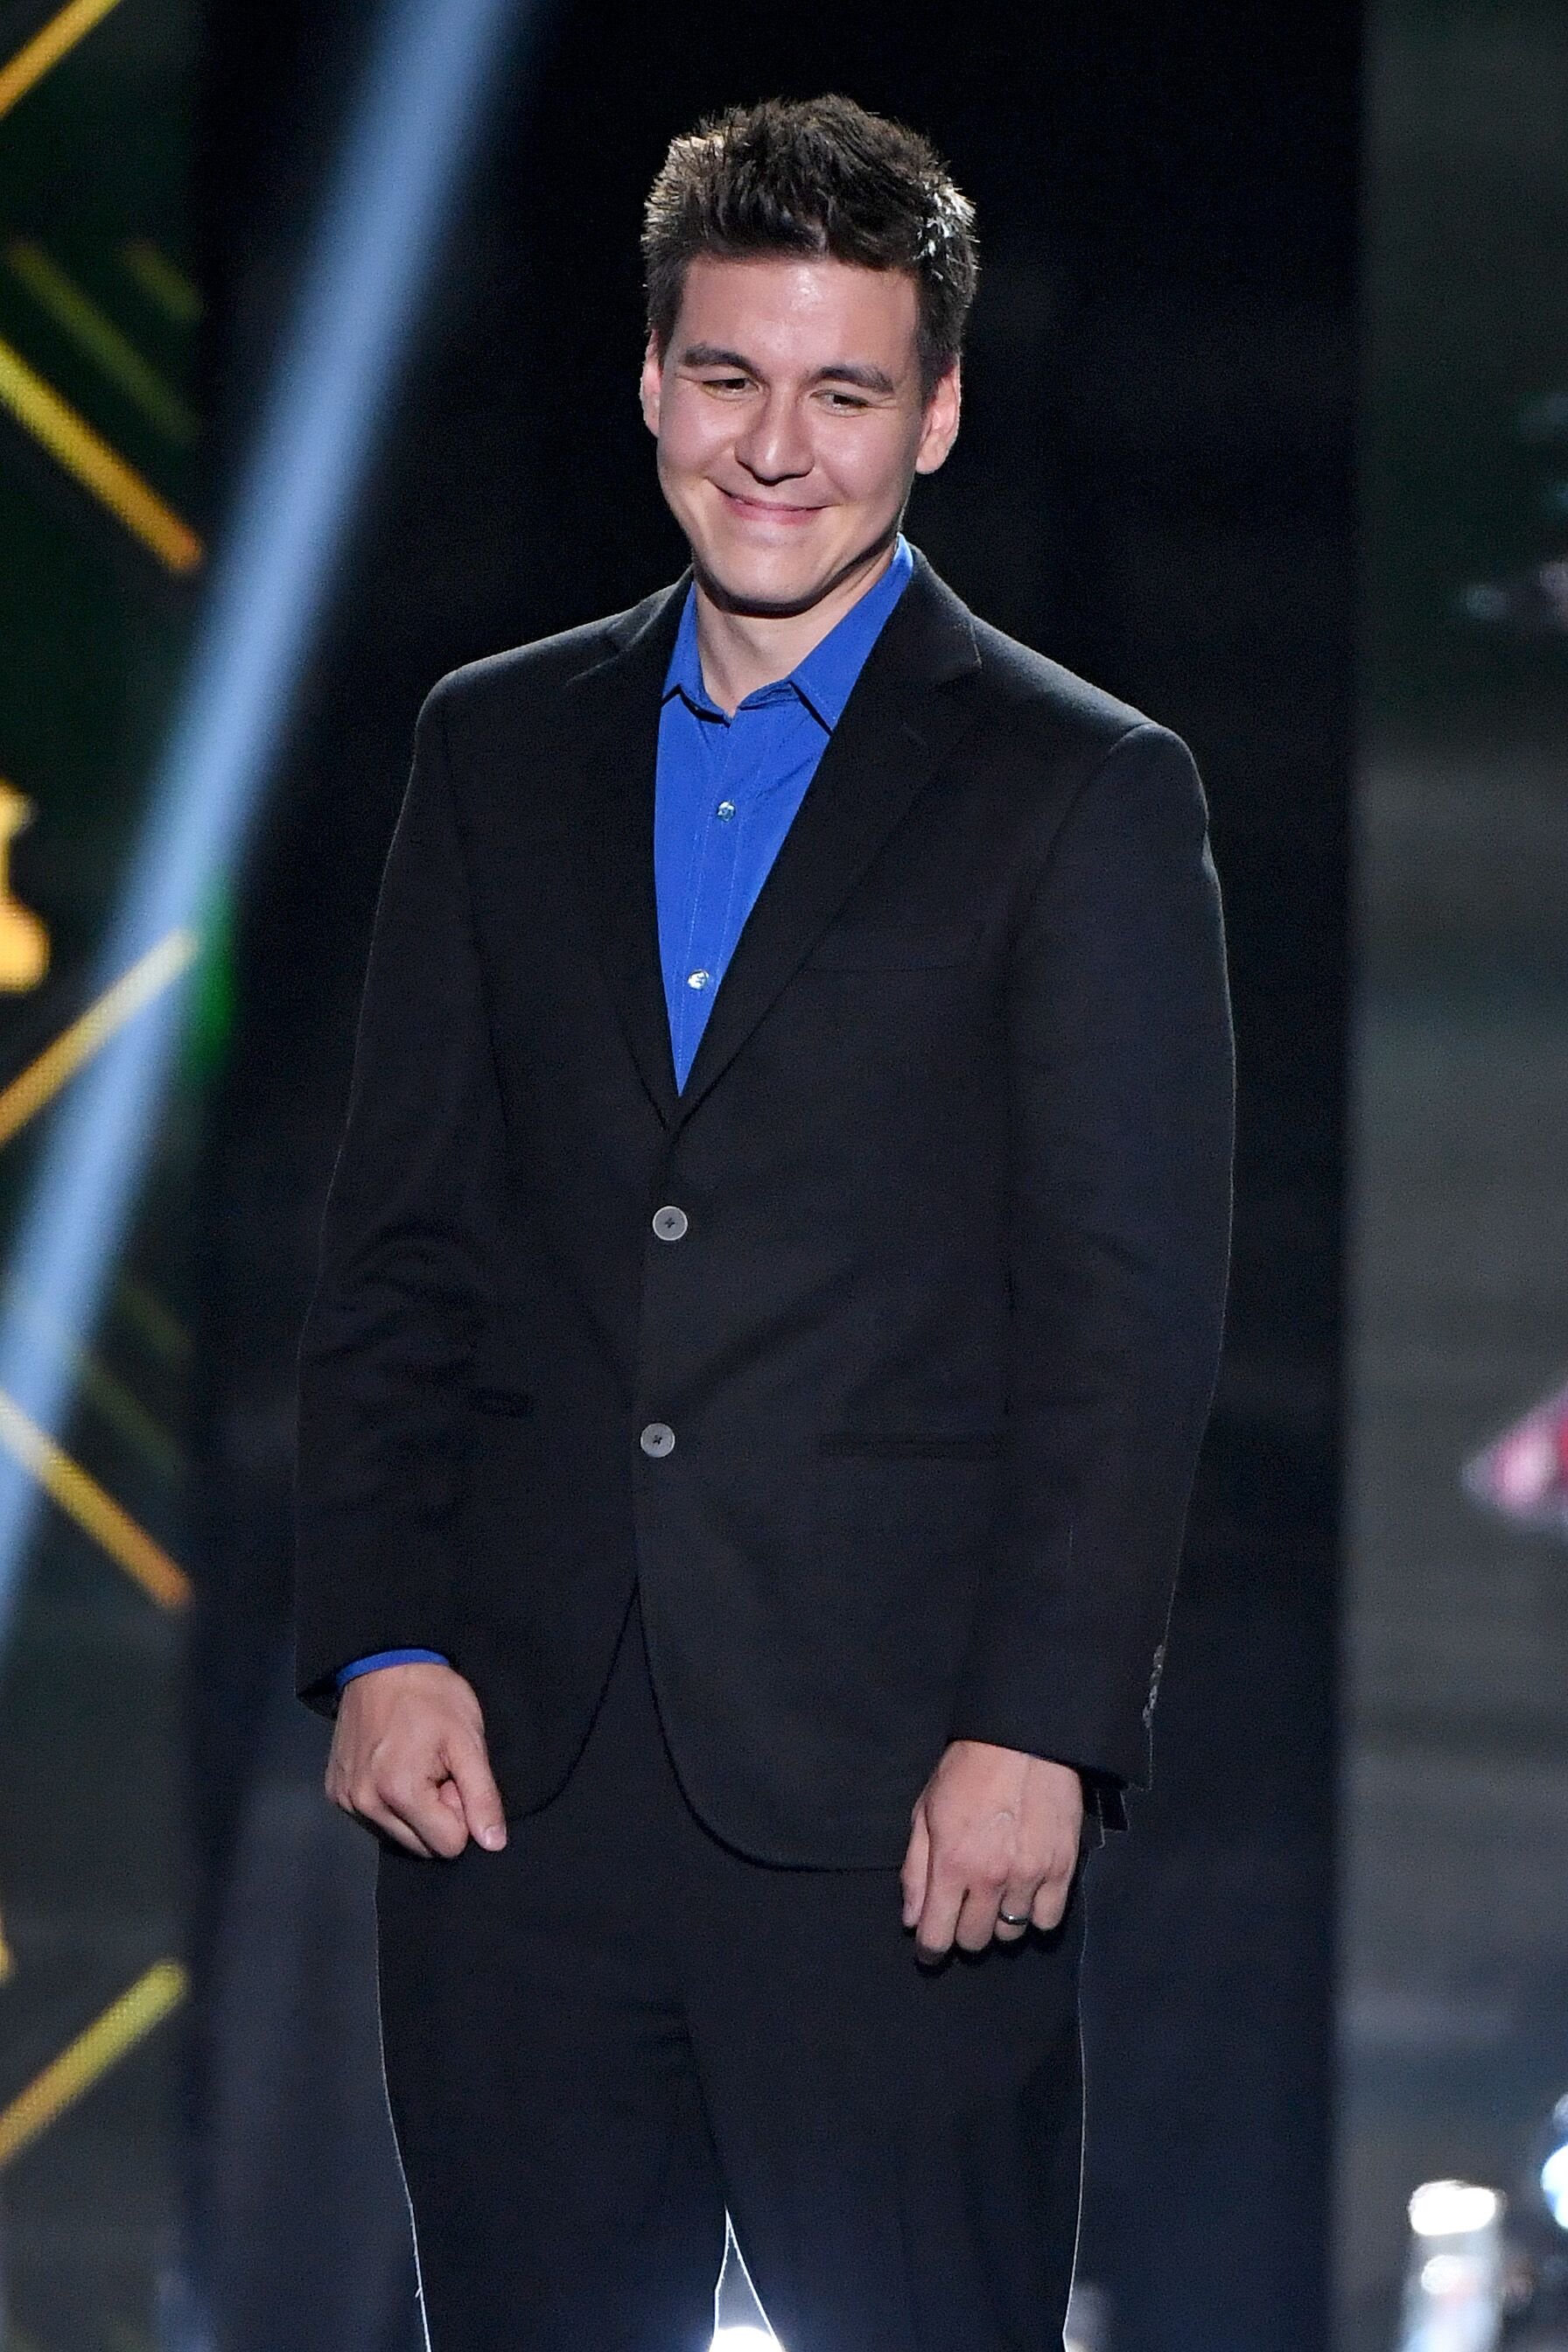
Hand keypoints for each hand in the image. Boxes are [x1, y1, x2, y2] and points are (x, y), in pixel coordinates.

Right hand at [326, 1660, 506, 1859]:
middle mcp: (365, 1806)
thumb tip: (493, 1844)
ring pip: (397, 1836)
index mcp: (399, 1793)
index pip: (448, 1845)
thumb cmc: (432, 1697)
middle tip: (437, 1769)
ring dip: (414, 1811)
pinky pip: (373, 1821)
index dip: (460, 1811)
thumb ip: (482, 1796)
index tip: (453, 1775)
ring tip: (416, 1764)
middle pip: (421, 1846)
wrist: (382, 1662)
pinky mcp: (335, 1793)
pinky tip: (394, 1766)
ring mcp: (345, 1801)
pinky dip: (389, 1803)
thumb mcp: (468, 1740)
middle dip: (437, 1814)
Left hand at [901, 1740, 1082, 1962]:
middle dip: (962, 1932)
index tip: (929, 1950)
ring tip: (996, 1897)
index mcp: (952, 1864)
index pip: (937, 1935)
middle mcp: (991, 1879)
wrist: (1025, 1740)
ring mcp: (1029, 1877)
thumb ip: (915, 1869)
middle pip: (974, 1940)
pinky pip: (1047, 1919)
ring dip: (998, 1922)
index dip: (929, 1950)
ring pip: (1011, 1934)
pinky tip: (1026, 1895)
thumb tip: (911, 1919)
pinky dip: (1035, 1914)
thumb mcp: (926, 1811)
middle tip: (964, 1910)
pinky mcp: (1062, 1869)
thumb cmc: (968, 1770)